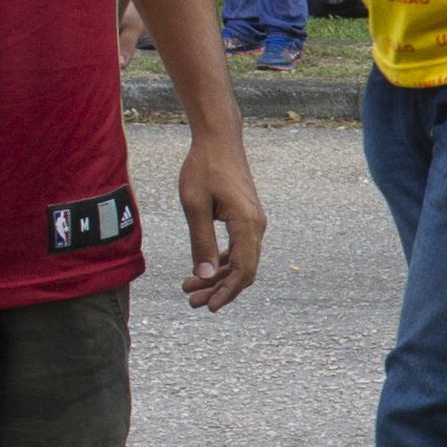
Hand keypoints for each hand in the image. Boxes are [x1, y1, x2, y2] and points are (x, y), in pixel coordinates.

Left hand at [172, 130, 266, 313]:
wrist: (219, 139)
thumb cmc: (203, 167)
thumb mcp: (195, 206)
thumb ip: (201, 241)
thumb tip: (203, 275)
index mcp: (246, 223)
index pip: (243, 270)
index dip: (227, 292)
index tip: (209, 307)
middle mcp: (256, 225)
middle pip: (244, 270)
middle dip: (218, 289)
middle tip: (192, 302)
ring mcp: (254, 221)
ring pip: (241, 261)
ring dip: (218, 277)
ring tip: (190, 288)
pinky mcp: (247, 217)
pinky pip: (240, 248)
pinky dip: (223, 261)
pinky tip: (204, 268)